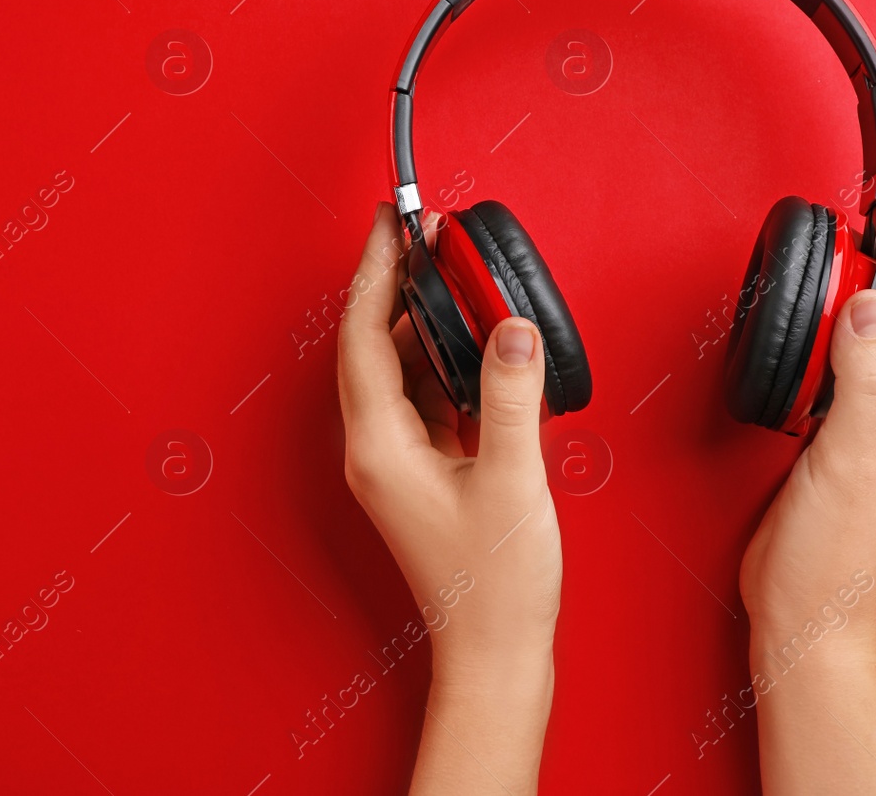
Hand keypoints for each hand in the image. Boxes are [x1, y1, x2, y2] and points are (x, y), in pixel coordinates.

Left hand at [338, 203, 558, 795]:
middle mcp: (374, 449)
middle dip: (396, 285)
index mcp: (378, 446)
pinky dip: (443, 363)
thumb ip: (510, 396)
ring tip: (454, 280)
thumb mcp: (512, 479)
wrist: (494, 652)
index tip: (393, 223)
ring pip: (398, 370)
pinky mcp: (421, 473)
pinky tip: (475, 346)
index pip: (364, 335)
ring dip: (423, 323)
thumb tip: (509, 327)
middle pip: (372, 344)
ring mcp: (395, 462)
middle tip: (425, 236)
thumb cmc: (496, 584)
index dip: (377, 271)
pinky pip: (421, 398)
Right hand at [739, 193, 875, 793]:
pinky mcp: (844, 440)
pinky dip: (832, 335)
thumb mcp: (847, 456)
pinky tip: (817, 320)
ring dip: (861, 297)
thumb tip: (863, 306)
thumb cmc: (833, 557)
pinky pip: (846, 369)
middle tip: (865, 217)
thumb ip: (858, 375)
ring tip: (846, 252)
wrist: (801, 614)